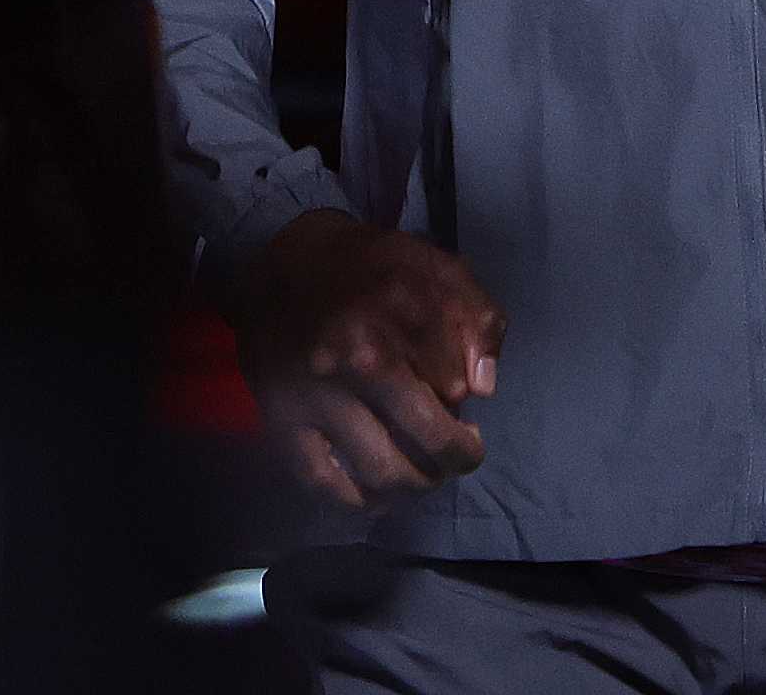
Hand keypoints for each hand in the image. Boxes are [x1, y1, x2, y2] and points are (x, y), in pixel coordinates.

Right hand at [239, 209, 503, 510]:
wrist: (283, 263)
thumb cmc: (371, 266)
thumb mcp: (436, 267)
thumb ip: (476, 318)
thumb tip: (483, 389)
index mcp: (403, 316)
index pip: (457, 389)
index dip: (467, 404)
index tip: (464, 406)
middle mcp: (359, 358)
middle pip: (428, 435)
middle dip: (457, 455)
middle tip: (462, 455)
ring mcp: (319, 395)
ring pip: (382, 469)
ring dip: (416, 486)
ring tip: (426, 478)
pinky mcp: (283, 421)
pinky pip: (323, 480)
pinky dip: (356, 501)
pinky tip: (377, 498)